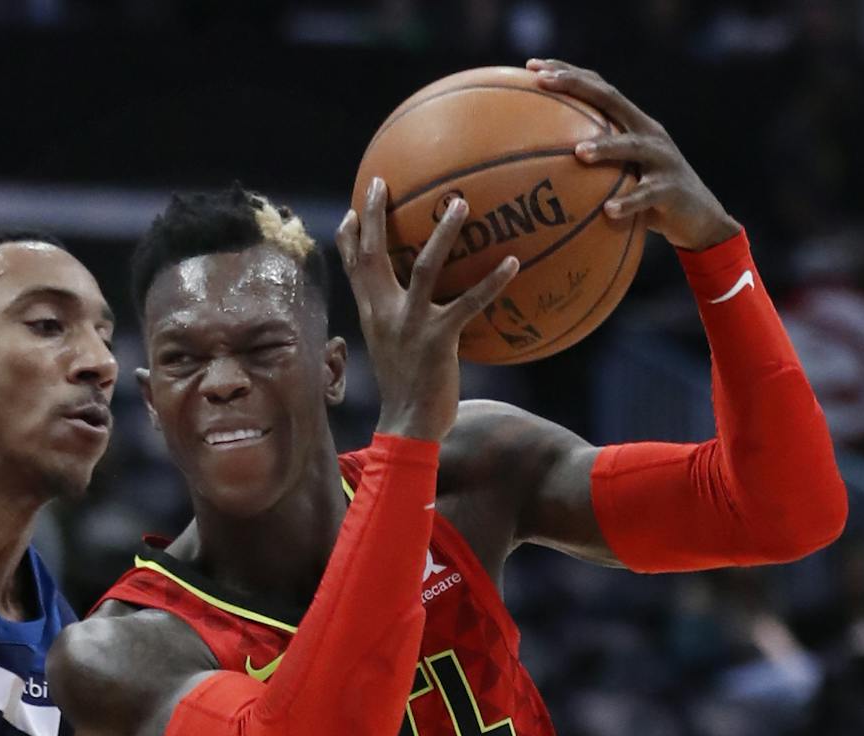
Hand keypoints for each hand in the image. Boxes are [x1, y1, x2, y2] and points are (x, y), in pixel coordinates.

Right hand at [336, 178, 517, 441]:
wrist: (408, 426)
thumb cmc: (407, 390)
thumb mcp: (393, 350)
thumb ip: (400, 323)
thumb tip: (419, 306)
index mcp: (372, 316)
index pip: (354, 270)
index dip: (350, 238)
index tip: (355, 208)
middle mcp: (384, 315)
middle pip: (373, 256)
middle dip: (374, 216)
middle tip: (381, 182)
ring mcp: (410, 326)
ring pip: (422, 268)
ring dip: (442, 234)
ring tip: (460, 203)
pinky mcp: (438, 340)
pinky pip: (468, 304)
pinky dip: (491, 283)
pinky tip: (513, 262)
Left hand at [527, 58, 740, 251]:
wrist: (696, 217)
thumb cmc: (643, 198)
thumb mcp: (616, 175)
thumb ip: (586, 167)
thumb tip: (532, 174)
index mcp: (631, 124)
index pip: (597, 89)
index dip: (568, 74)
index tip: (533, 66)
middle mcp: (647, 132)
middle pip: (611, 99)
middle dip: (577, 86)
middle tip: (544, 83)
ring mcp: (662, 158)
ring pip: (632, 146)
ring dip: (605, 147)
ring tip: (579, 153)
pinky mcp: (671, 189)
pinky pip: (647, 196)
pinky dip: (628, 202)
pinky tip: (609, 211)